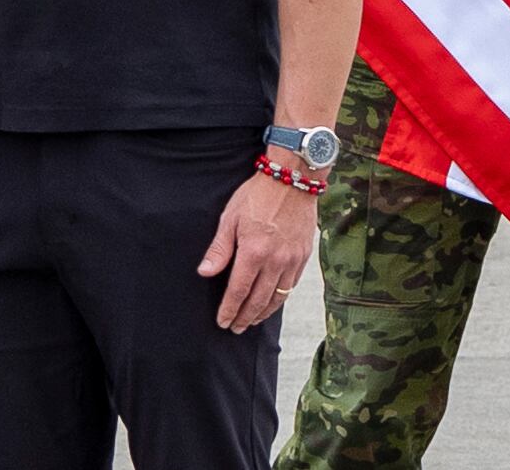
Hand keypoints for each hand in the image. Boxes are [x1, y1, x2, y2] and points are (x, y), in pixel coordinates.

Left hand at [197, 167, 317, 331]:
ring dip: (263, 313)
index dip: (230, 310)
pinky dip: (280, 298)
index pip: (239, 291)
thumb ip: (219, 248)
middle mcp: (275, 262)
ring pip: (277, 298)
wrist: (292, 181)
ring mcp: (292, 261)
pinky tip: (272, 302)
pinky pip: (291, 286)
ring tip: (252, 321)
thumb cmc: (257, 195)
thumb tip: (205, 272)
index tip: (223, 322)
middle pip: (259, 300)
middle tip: (236, 328)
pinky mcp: (303, 257)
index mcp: (254, 252)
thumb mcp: (230, 218)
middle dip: (245, 317)